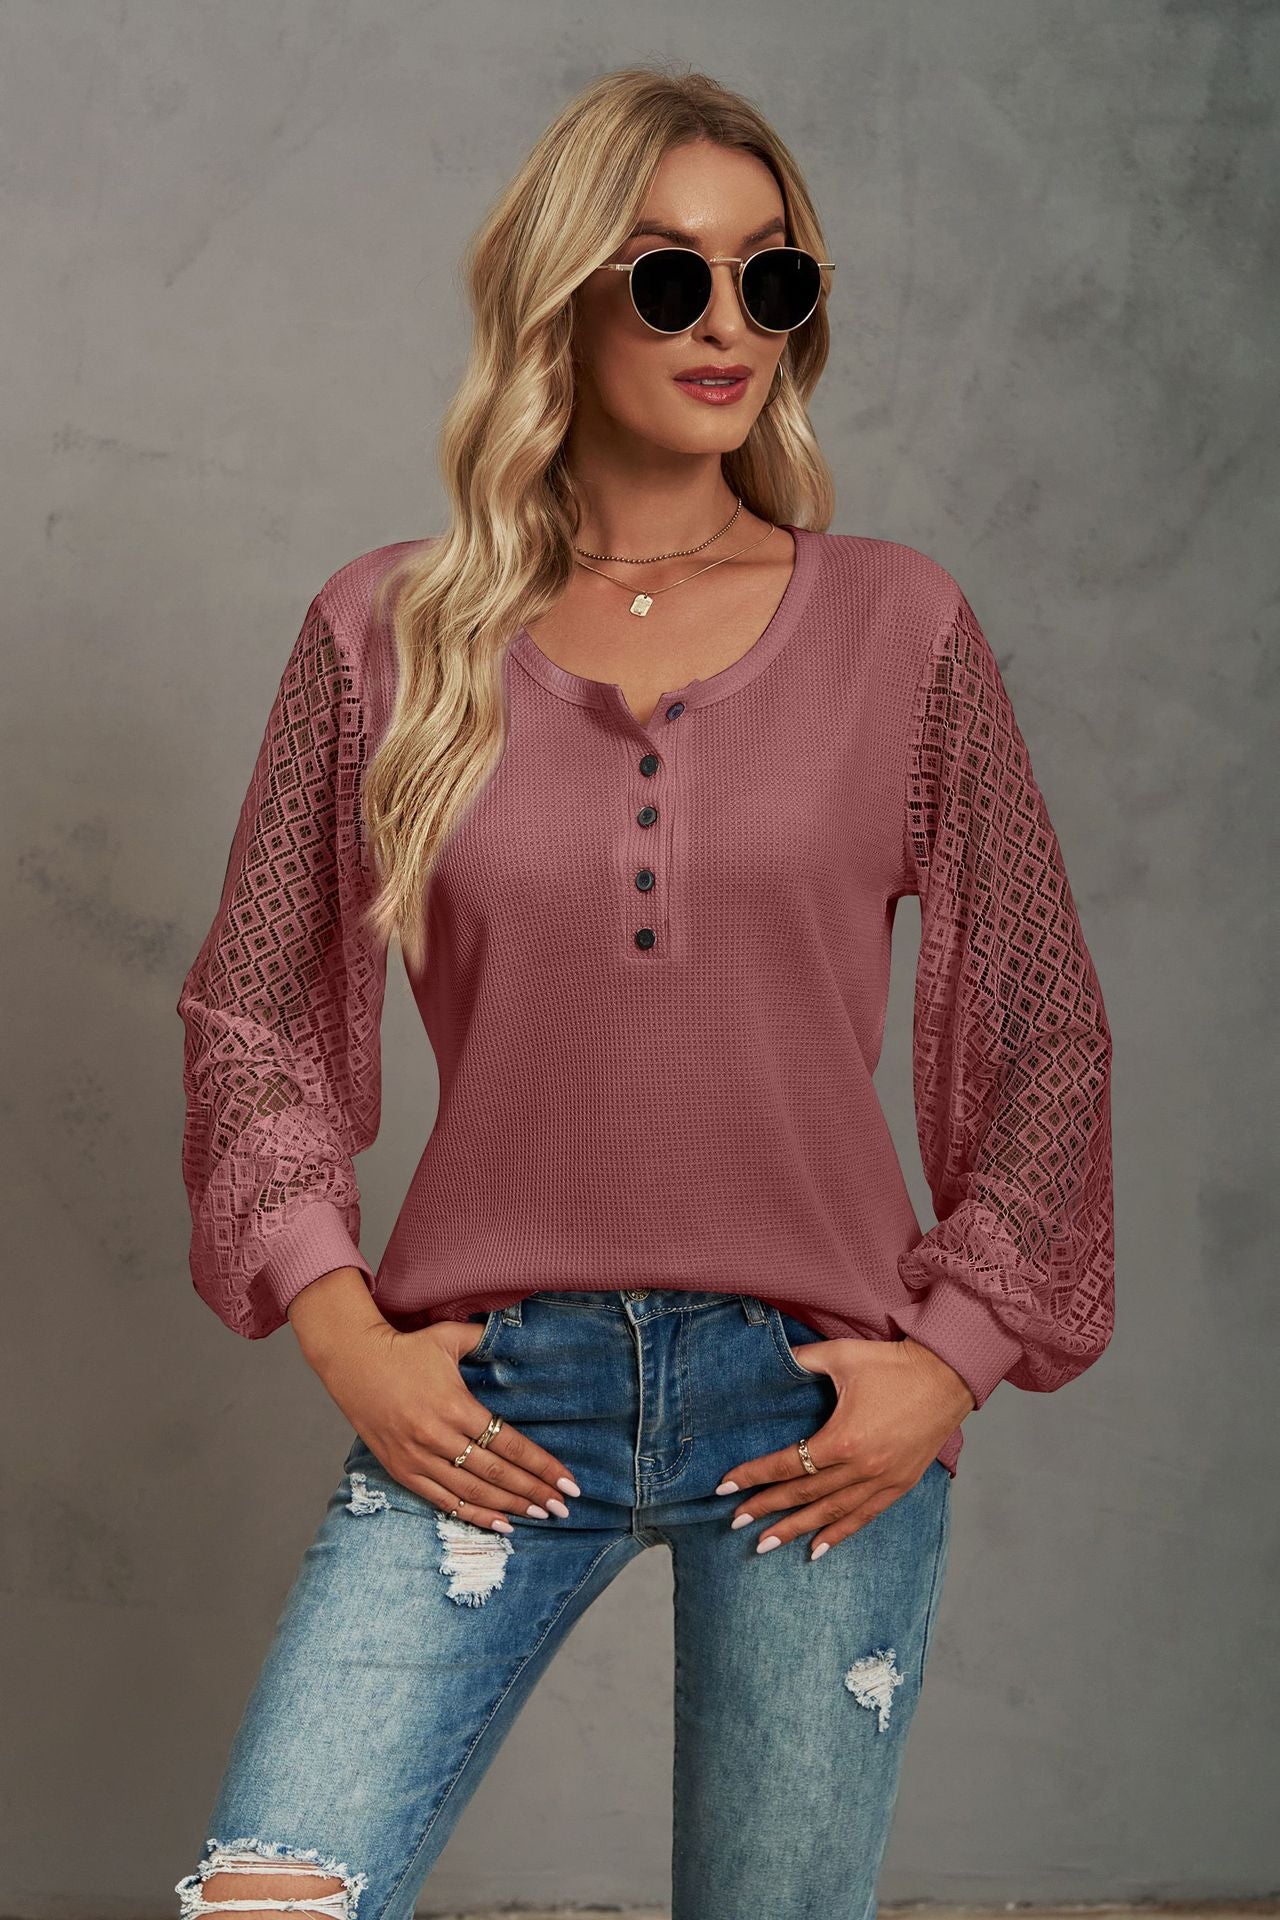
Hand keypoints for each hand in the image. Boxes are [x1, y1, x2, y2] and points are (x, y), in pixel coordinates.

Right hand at [310, 1317, 582, 1532]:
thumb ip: (486, 1338)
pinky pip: (443, 1501)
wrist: (352, 1361)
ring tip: (540, 1516)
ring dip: (509, 1507)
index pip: (509, 1443)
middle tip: (562, 1508)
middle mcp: (438, 1436)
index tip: (568, 1482)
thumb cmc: (405, 1348)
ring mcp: (418, 1457)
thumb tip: (523, 1331)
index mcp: (455, 1406)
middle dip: (534, 1492)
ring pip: (473, 1492)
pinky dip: (473, 1515)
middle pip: (496, 1473)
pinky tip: (500, 1525)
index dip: (541, 1465)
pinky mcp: (402, 1470)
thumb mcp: (448, 1337)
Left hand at [716, 1335, 973, 1559]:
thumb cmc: (893, 1364)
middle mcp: (861, 1467)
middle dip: (767, 1509)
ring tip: (766, 1545)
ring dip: (796, 1530)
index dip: (754, 1475)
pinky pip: (864, 1517)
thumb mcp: (841, 1355)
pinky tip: (817, 1549)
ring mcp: (883, 1480)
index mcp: (842, 1438)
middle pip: (804, 1494)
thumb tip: (773, 1358)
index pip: (788, 1464)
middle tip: (735, 1522)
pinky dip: (839, 1534)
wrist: (948, 1375)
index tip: (724, 1487)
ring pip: (831, 1513)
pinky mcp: (900, 1484)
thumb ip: (802, 1359)